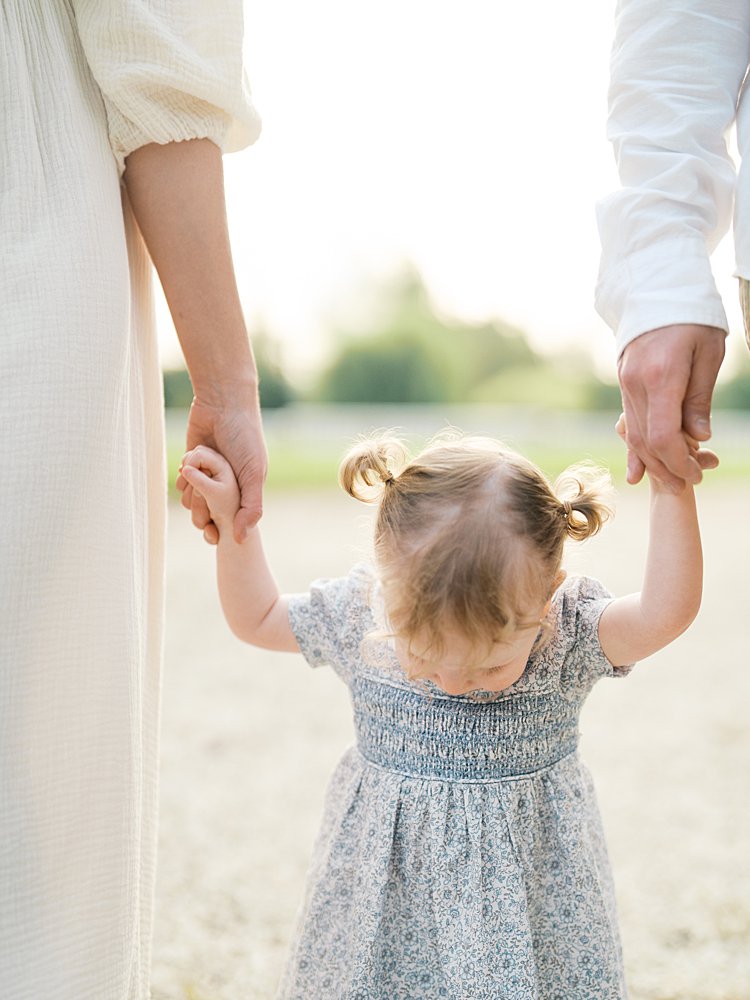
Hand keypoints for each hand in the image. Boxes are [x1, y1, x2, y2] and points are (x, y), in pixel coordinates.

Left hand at [176, 392, 267, 543]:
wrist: (223, 404)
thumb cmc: (244, 436)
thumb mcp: (253, 474)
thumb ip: (251, 507)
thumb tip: (241, 538)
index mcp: (245, 490)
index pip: (231, 521)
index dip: (220, 530)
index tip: (212, 536)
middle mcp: (227, 485)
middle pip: (207, 514)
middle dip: (201, 510)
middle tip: (201, 494)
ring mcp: (207, 474)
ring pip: (192, 501)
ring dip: (191, 491)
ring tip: (196, 471)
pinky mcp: (191, 464)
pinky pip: (182, 483)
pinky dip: (183, 478)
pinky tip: (188, 464)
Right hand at [617, 324, 724, 489]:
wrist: (658, 290)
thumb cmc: (692, 319)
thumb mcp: (708, 354)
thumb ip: (699, 399)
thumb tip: (699, 437)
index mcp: (661, 377)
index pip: (663, 436)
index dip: (679, 462)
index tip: (697, 474)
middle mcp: (636, 384)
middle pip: (646, 441)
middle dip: (667, 468)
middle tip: (687, 486)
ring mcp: (625, 384)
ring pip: (635, 434)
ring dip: (652, 462)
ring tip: (671, 480)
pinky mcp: (624, 383)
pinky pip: (629, 421)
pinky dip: (635, 447)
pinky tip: (638, 469)